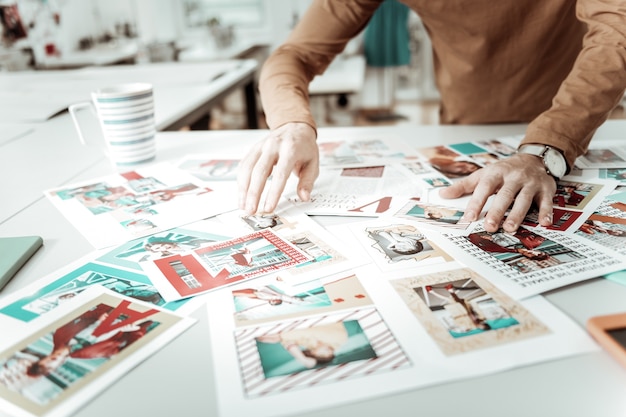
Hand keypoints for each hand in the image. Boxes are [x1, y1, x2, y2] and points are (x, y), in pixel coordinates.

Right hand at [238, 122, 318, 213]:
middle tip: (251, 210)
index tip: (268, 207)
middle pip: (259, 171)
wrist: (294, 127)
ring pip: (247, 168)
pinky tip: (241, 193)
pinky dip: (240, 180)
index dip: (273, 193)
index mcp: (290, 149)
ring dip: (243, 189)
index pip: (280, 174)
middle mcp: (273, 146)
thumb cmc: (304, 147)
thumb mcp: (313, 163)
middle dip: (253, 193)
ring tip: (243, 205)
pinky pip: (243, 165)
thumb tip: (304, 197)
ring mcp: (261, 146)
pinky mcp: (253, 149)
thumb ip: (307, 181)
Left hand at [438, 153, 555, 232]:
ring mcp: (531, 182)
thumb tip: (443, 194)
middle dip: (497, 210)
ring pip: (524, 199)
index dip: (477, 202)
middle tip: (489, 226)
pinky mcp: (546, 188)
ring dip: (517, 214)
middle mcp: (514, 177)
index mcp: (496, 173)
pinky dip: (547, 212)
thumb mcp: (483, 174)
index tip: (469, 217)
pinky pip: (547, 201)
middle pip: (505, 194)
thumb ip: (464, 186)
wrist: (533, 157)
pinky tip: (544, 223)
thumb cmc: (504, 170)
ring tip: (509, 228)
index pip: (485, 187)